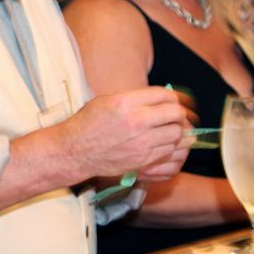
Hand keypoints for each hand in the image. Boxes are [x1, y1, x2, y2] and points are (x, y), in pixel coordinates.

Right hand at [61, 87, 191, 184]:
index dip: (172, 96)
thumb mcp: (107, 100)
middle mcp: (135, 121)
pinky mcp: (143, 159)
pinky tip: (162, 141)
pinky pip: (169, 150)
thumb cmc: (89, 123)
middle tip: (175, 114)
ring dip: (176, 130)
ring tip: (169, 128)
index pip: (163, 95)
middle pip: (175, 114)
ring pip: (176, 133)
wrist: (76, 150)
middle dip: (178, 113)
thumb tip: (160, 98)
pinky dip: (170, 145)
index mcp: (124, 102)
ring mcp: (141, 142)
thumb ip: (134, 98)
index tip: (171, 100)